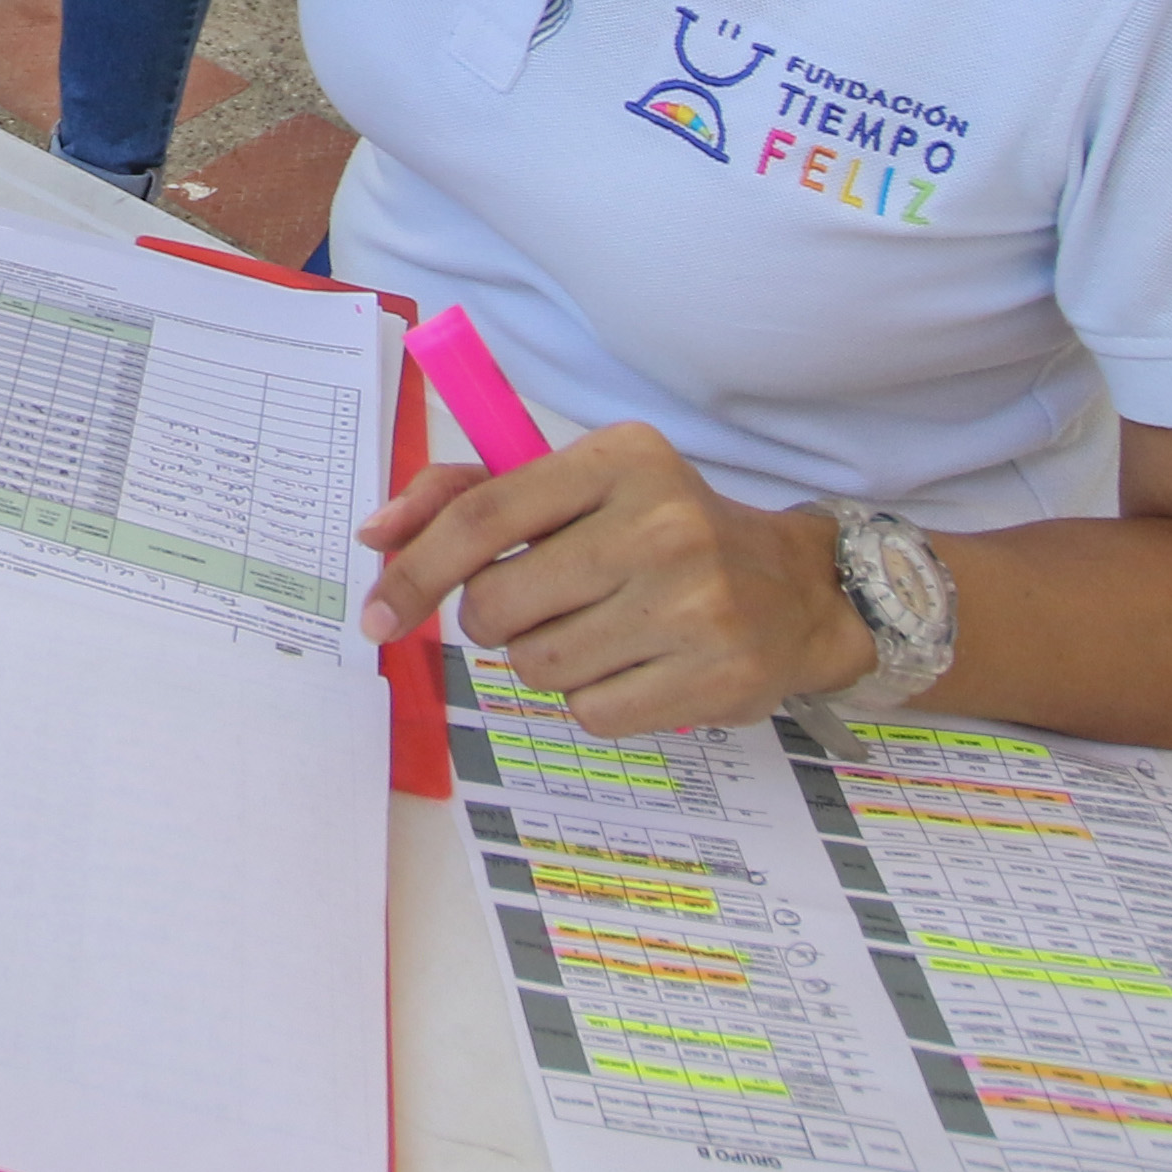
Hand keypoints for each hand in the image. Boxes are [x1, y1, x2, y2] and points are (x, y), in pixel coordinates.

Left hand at [357, 422, 872, 737]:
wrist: (795, 590)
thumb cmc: (662, 532)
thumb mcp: (579, 487)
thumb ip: (473, 494)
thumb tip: (379, 534)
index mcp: (619, 458)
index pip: (481, 516)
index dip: (414, 570)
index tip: (376, 611)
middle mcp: (660, 524)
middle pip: (497, 605)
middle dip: (493, 620)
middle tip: (537, 607)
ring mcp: (692, 603)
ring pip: (536, 664)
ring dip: (545, 659)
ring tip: (600, 631)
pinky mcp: (714, 676)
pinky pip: (588, 712)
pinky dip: (593, 699)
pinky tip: (636, 666)